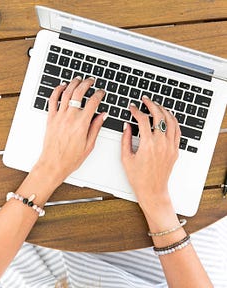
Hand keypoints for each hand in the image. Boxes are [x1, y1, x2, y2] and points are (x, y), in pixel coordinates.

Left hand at [34, 76, 105, 186]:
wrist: (53, 164)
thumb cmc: (70, 158)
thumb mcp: (89, 145)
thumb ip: (96, 128)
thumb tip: (102, 115)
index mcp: (81, 124)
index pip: (93, 102)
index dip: (99, 94)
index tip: (101, 92)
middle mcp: (70, 117)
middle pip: (79, 93)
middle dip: (87, 83)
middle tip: (91, 80)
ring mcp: (59, 117)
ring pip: (66, 93)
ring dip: (73, 83)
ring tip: (78, 79)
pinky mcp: (50, 118)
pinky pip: (52, 100)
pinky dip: (57, 90)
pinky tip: (62, 86)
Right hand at [121, 96, 180, 213]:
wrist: (152, 190)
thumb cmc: (138, 177)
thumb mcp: (126, 158)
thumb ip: (125, 139)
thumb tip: (126, 125)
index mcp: (147, 145)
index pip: (143, 120)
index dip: (136, 111)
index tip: (132, 107)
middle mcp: (161, 144)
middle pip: (159, 116)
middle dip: (151, 105)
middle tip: (145, 100)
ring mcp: (170, 146)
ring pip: (171, 121)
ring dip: (163, 110)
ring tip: (157, 105)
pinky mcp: (175, 150)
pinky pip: (177, 131)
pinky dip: (173, 121)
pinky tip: (168, 117)